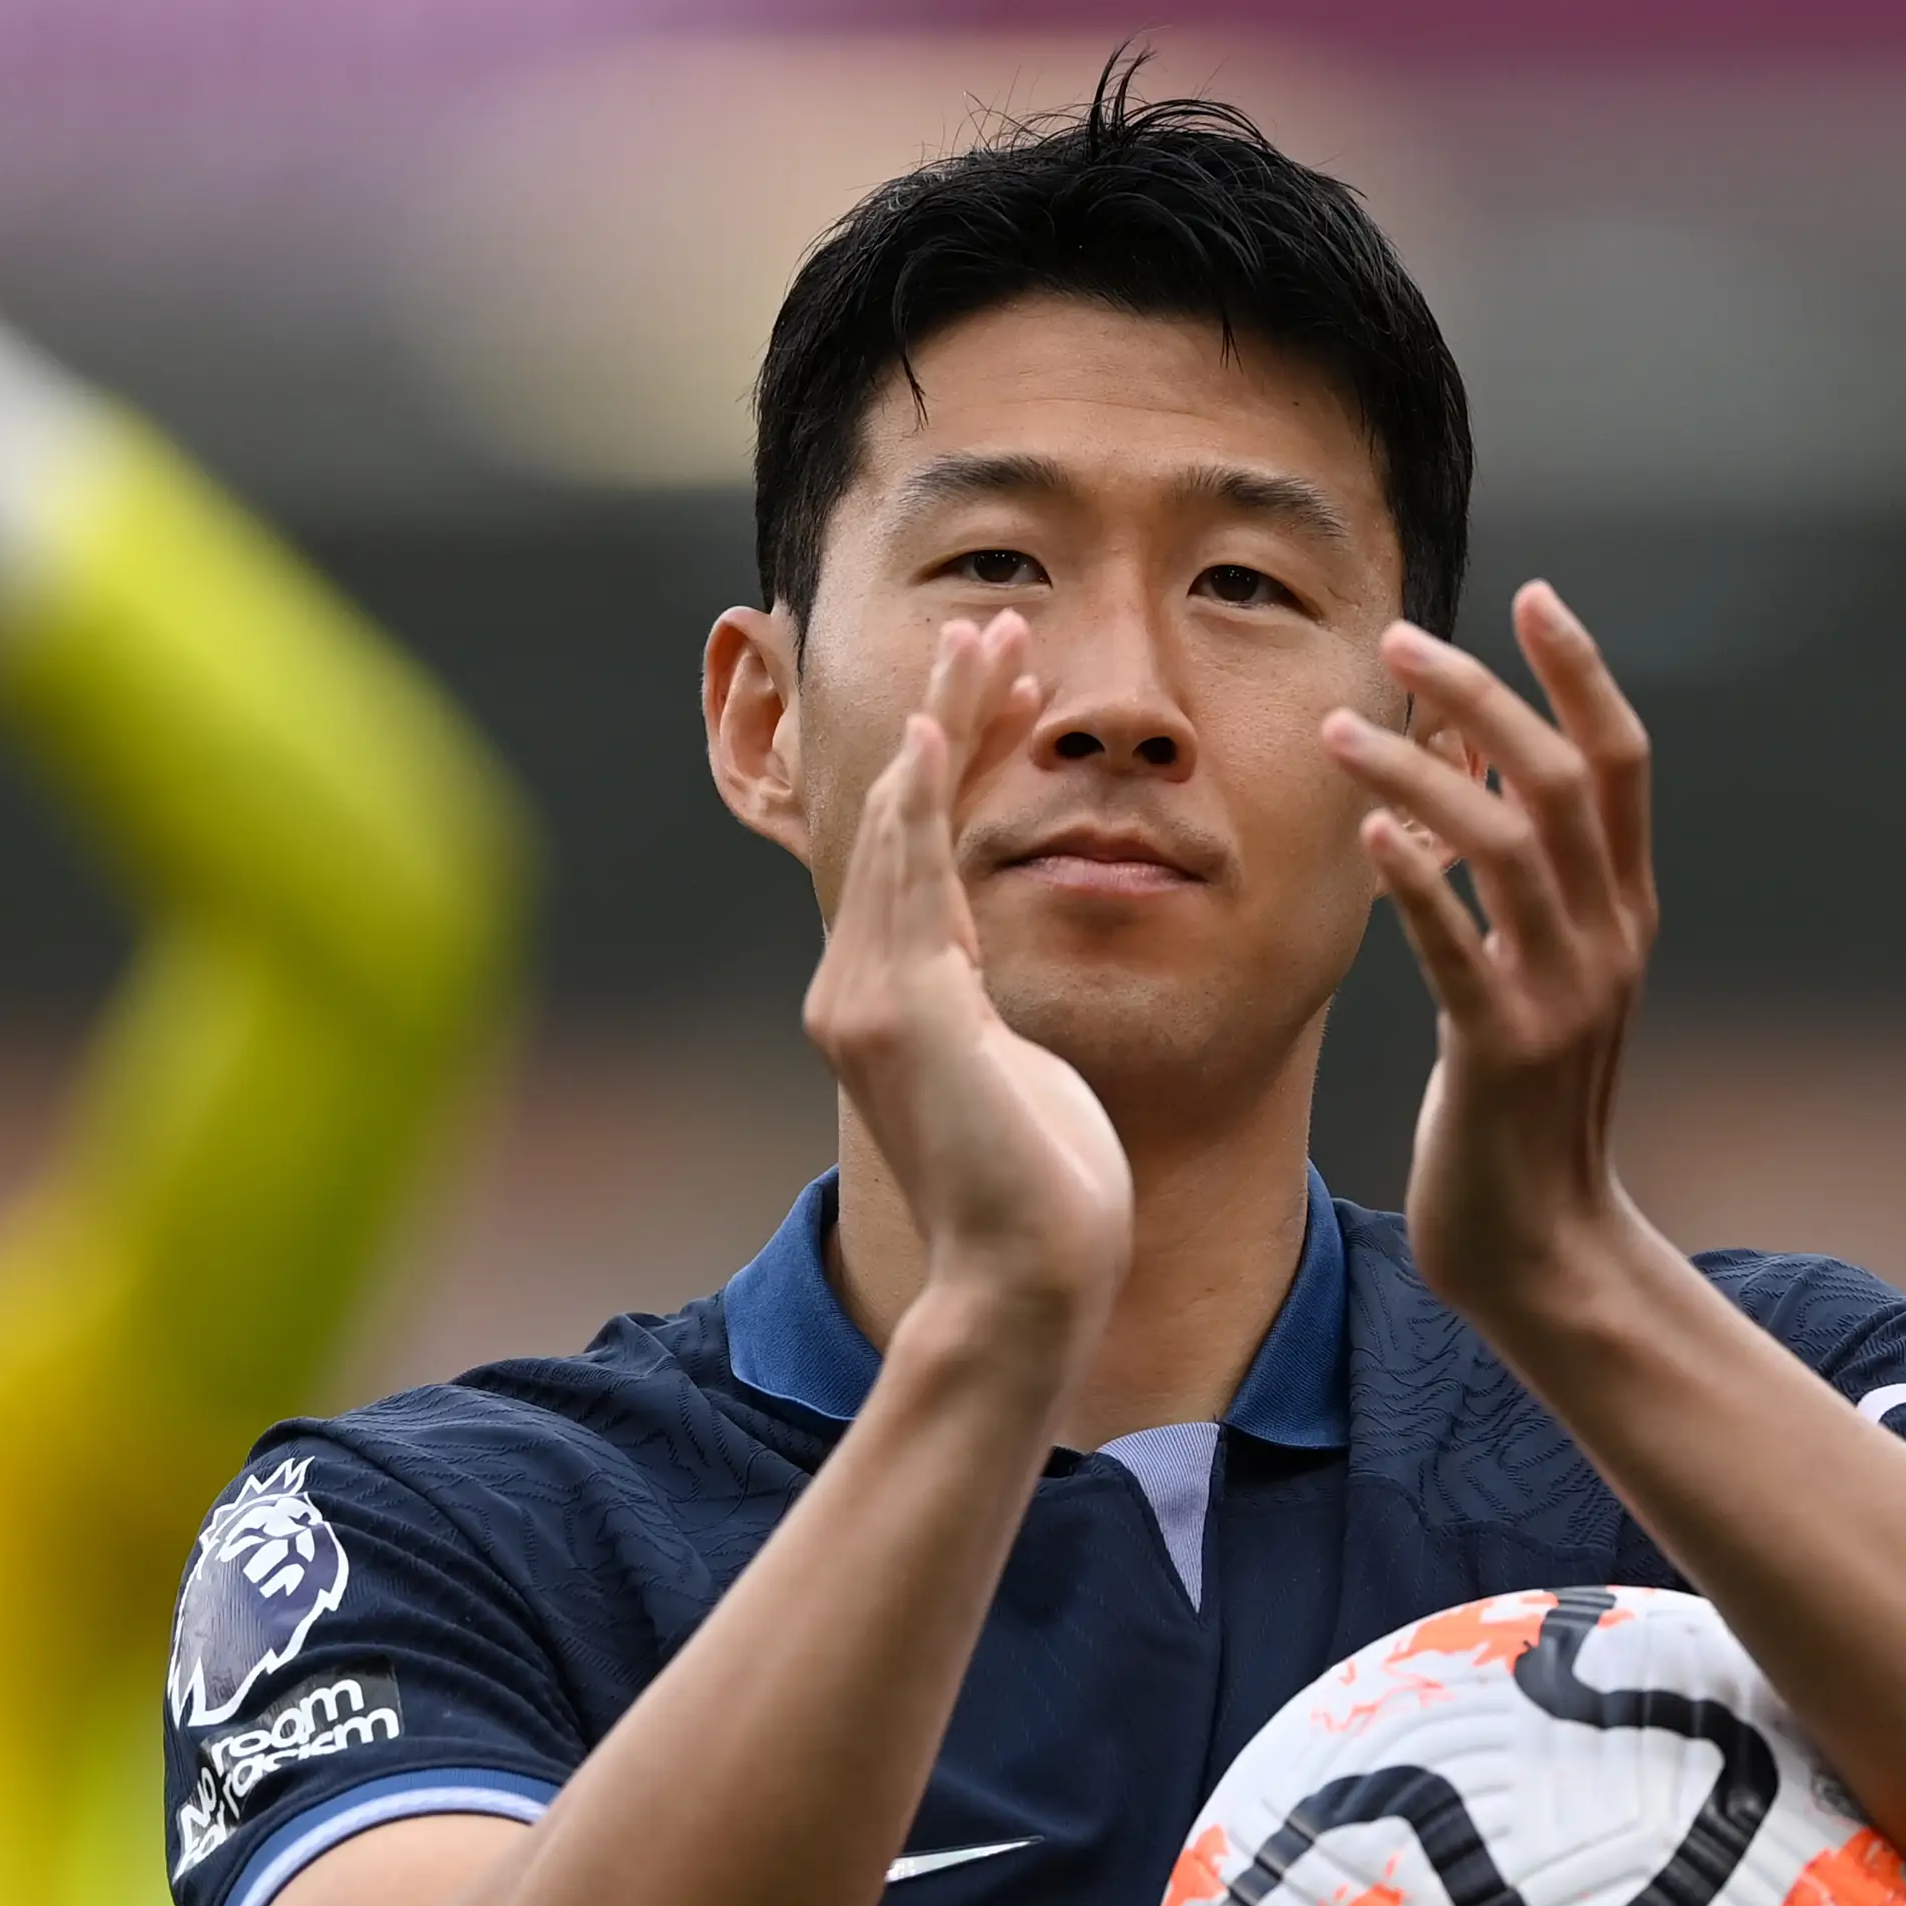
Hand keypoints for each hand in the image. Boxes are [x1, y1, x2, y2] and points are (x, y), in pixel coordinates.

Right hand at [803, 612, 1132, 1345]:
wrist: (1026, 1283)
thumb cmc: (1046, 1199)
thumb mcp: (1018, 1078)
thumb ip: (990, 1018)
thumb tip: (995, 997)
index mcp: (892, 1000)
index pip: (925, 848)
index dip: (965, 757)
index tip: (1016, 688)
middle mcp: (859, 989)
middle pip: (903, 814)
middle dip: (954, 712)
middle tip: (999, 622)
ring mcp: (868, 1000)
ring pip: (905, 826)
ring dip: (951, 724)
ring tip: (994, 637)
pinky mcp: (900, 1013)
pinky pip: (908, 881)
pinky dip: (922, 800)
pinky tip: (943, 730)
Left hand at [1323, 582, 1665, 1327]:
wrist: (1544, 1251)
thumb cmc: (1522, 1114)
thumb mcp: (1536, 982)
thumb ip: (1516, 887)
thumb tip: (1466, 779)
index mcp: (1623, 913)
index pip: (1623, 763)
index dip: (1582, 673)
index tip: (1532, 598)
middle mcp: (1608, 939)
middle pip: (1564, 778)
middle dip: (1485, 694)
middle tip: (1400, 639)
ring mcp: (1563, 996)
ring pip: (1507, 844)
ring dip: (1421, 773)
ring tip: (1341, 729)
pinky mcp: (1503, 1053)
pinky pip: (1460, 946)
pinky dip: (1418, 881)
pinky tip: (1368, 835)